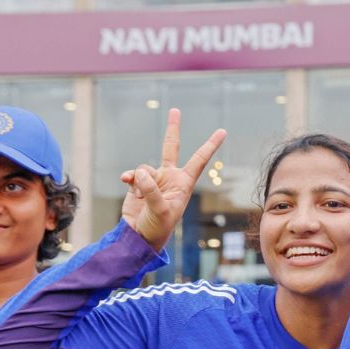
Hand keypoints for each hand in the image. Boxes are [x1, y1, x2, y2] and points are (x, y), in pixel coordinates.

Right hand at [120, 108, 225, 250]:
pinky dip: (129, 178)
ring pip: (144, 167)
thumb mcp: (160, 211)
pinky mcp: (138, 184)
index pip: (199, 160)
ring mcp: (154, 180)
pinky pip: (133, 173)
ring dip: (140, 179)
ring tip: (140, 197)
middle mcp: (170, 178)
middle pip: (171, 148)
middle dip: (173, 129)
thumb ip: (151, 190)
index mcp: (183, 184)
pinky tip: (126, 184)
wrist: (139, 237)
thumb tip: (140, 172)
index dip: (210, 145)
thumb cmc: (157, 228)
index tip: (222, 131)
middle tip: (175, 111)